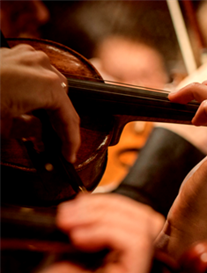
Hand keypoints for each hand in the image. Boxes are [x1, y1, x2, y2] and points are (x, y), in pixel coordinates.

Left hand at [0, 45, 79, 161]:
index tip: (69, 154)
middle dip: (61, 123)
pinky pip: (36, 74)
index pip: (69, 117)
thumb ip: (31, 130)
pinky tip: (30, 106)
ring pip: (52, 86)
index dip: (71, 140)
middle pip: (63, 100)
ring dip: (50, 107)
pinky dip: (37, 91)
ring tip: (45, 127)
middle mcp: (41, 66)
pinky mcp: (14, 54)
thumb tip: (40, 131)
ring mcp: (27, 56)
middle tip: (58, 144)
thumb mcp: (3, 129)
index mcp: (46, 85)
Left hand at [11, 193, 163, 272]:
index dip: (113, 204)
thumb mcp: (70, 252)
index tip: (79, 204)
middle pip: (148, 220)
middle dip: (108, 205)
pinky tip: (80, 238)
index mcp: (129, 261)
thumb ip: (90, 229)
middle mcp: (141, 271)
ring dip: (103, 216)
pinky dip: (108, 230)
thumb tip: (92, 202)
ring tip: (70, 224)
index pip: (142, 220)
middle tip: (72, 212)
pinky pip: (137, 244)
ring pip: (144, 227)